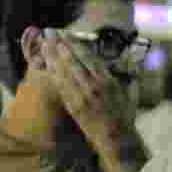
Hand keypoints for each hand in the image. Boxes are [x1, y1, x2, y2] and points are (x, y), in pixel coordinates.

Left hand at [41, 31, 135, 146]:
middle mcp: (92, 87)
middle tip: (49, 34)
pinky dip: (53, 75)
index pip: (87, 57)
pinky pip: (60, 88)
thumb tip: (116, 58)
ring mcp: (80, 97)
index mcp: (107, 81)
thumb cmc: (125, 113)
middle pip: (71, 62)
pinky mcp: (72, 106)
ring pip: (62, 73)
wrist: (116, 138)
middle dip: (58, 46)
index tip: (64, 34)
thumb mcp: (127, 90)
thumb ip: (120, 73)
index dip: (74, 44)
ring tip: (44, 45)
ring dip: (52, 58)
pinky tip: (46, 66)